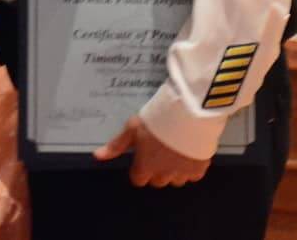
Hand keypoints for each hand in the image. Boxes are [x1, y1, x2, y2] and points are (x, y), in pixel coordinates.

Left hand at [93, 115, 210, 187]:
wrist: (187, 114)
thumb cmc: (155, 120)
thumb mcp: (132, 128)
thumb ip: (116, 145)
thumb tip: (96, 157)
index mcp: (146, 167)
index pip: (138, 180)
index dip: (139, 168)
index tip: (142, 156)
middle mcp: (164, 176)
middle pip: (157, 181)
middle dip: (156, 170)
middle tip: (158, 151)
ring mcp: (183, 174)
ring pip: (175, 180)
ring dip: (173, 170)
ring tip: (174, 150)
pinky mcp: (199, 169)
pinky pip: (192, 176)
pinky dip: (190, 168)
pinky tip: (187, 152)